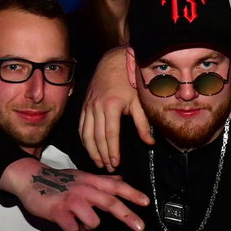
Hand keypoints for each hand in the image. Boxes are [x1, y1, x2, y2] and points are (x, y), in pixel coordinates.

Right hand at [0, 158, 148, 230]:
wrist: (30, 178)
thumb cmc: (60, 180)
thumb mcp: (83, 177)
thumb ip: (102, 181)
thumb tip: (121, 179)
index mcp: (92, 181)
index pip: (116, 186)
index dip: (132, 193)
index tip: (146, 202)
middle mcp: (85, 189)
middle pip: (110, 203)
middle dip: (128, 216)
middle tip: (140, 227)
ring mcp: (72, 200)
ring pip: (93, 221)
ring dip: (89, 226)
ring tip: (79, 221)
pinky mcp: (58, 212)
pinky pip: (73, 229)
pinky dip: (72, 230)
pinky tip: (66, 224)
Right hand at [79, 46, 152, 171]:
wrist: (114, 62)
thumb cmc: (129, 81)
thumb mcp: (139, 102)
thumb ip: (143, 124)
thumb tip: (150, 142)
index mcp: (111, 106)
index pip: (111, 135)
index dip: (112, 151)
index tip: (116, 163)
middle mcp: (96, 107)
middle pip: (97, 137)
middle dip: (102, 155)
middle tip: (108, 168)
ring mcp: (88, 106)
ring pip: (86, 133)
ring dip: (91, 150)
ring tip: (98, 162)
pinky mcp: (84, 105)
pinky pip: (81, 126)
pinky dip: (84, 139)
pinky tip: (89, 147)